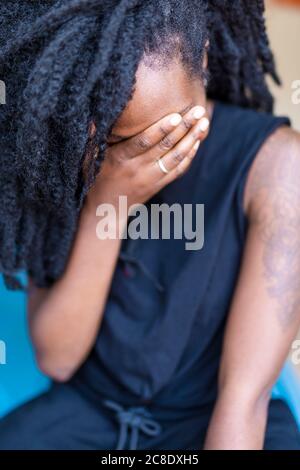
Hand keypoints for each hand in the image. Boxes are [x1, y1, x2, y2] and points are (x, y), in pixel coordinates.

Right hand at [86, 105, 209, 211]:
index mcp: (121, 159)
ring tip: (204, 122)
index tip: (176, 115)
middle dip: (184, 127)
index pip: (144, 142)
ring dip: (192, 139)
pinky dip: (189, 156)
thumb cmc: (96, 181)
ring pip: (175, 157)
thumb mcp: (90, 160)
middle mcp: (138, 169)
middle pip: (165, 146)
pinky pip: (178, 170)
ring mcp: (151, 178)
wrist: (107, 212)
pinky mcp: (159, 185)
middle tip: (198, 110)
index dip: (161, 129)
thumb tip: (92, 116)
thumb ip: (92, 138)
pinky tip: (198, 142)